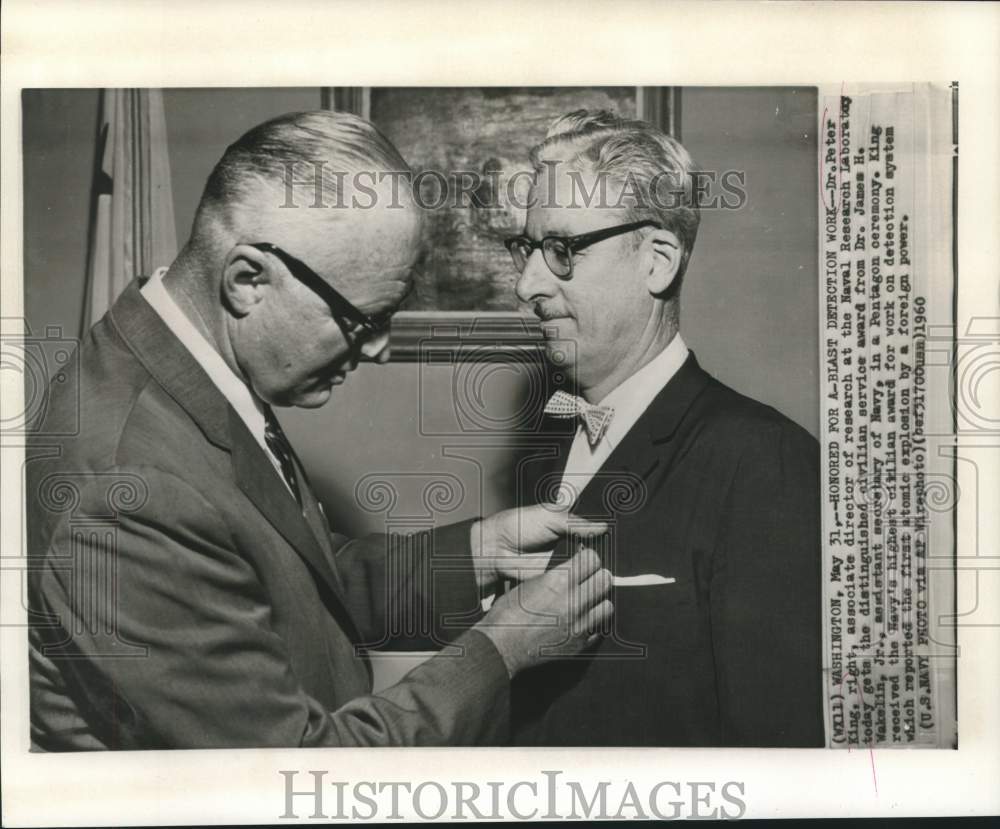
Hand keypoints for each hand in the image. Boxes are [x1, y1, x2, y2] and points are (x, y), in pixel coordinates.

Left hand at [469, 503, 607, 591]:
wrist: (498, 548)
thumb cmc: (519, 525)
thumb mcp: (550, 515)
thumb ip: (576, 522)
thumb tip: (603, 527)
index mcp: (570, 526)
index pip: (595, 531)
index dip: (604, 535)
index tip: (616, 537)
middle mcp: (571, 545)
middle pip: (595, 551)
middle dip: (600, 552)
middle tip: (608, 553)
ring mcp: (565, 563)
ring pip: (587, 567)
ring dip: (592, 567)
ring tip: (599, 564)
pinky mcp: (558, 579)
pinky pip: (573, 580)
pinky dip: (579, 579)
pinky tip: (588, 576)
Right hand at [474, 547, 613, 677]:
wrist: (502, 646)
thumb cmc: (509, 613)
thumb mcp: (530, 584)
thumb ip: (556, 576)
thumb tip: (575, 568)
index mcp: (558, 581)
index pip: (592, 559)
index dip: (589, 559)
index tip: (585, 562)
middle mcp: (573, 601)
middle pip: (605, 579)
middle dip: (598, 577)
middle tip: (590, 580)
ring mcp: (579, 624)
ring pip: (607, 605)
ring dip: (598, 602)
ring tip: (588, 602)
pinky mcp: (580, 644)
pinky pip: (599, 629)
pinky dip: (592, 624)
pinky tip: (580, 621)